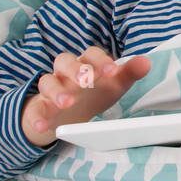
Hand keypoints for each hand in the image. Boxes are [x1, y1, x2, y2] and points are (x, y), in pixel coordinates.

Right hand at [20, 47, 150, 147]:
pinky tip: (43, 126)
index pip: (90, 54)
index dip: (100, 60)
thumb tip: (146, 62)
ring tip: (67, 103)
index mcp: (85, 63)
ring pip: (47, 82)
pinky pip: (35, 110)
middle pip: (64, 61)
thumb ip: (129, 73)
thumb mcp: (113, 84)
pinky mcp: (39, 107)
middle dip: (75, 70)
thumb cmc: (94, 93)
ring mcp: (51, 88)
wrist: (67, 112)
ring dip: (56, 92)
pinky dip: (37, 117)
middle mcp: (65, 72)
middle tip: (85, 81)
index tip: (112, 71)